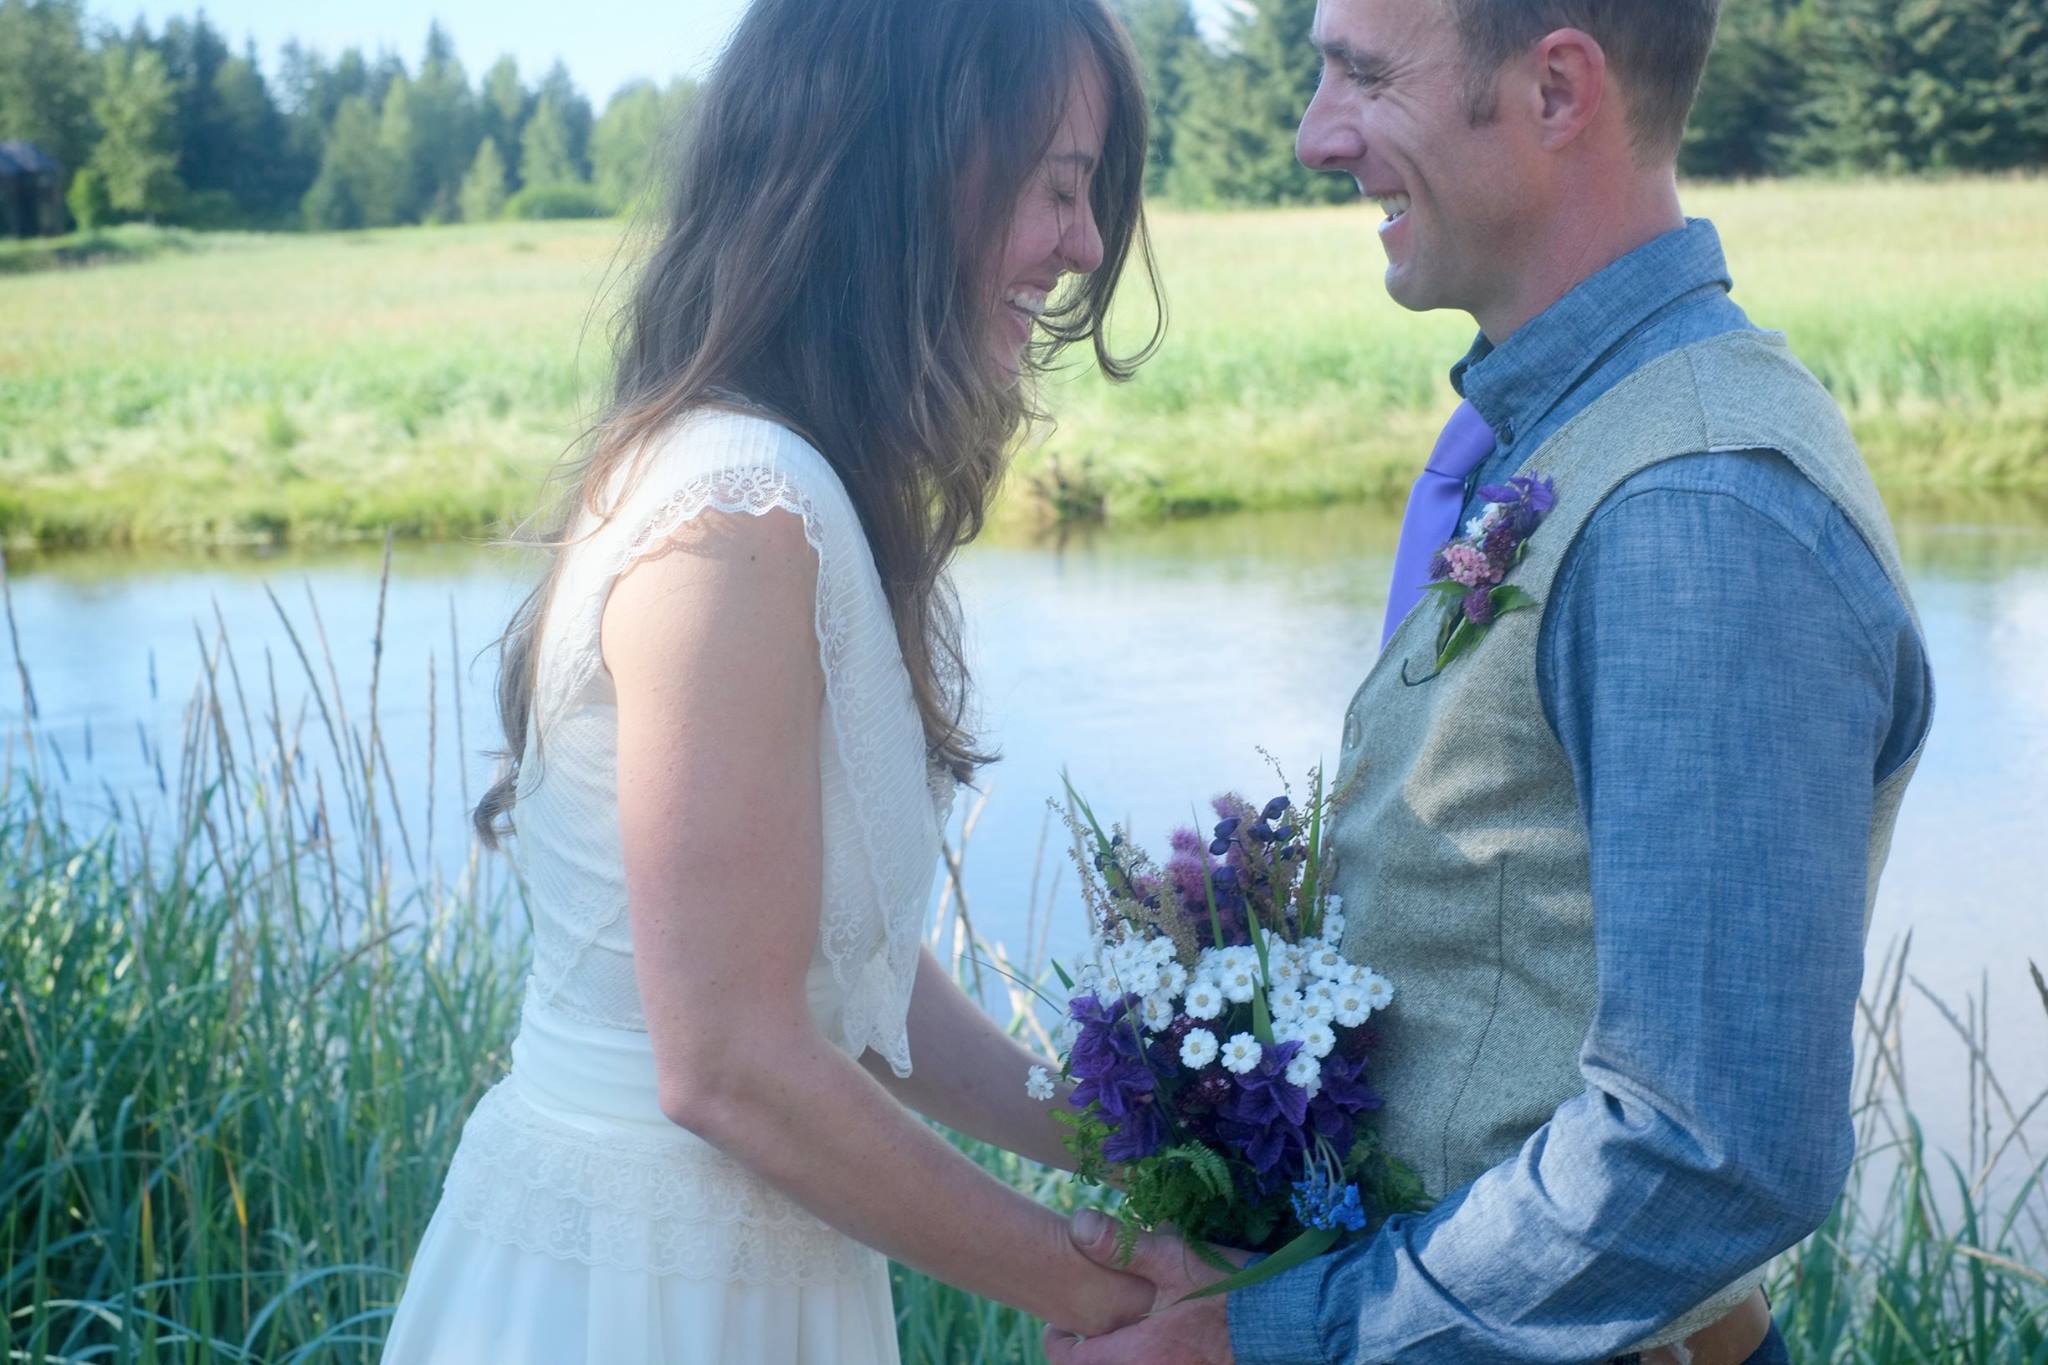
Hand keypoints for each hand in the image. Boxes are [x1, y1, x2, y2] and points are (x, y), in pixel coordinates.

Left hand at [1041, 1209, 1240, 1364]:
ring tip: (1120, 1331)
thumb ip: (1122, 1246)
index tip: (1060, 1326)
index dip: (1060, 1344)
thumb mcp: (1173, 1260)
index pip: (1075, 1362)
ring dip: (1119, 1356)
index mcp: (1138, 1355)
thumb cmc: (1229, 1291)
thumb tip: (1078, 1225)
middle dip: (1088, 1354)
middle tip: (1086, 1329)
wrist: (1286, 1320)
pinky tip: (1158, 1336)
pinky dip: (1146, 1358)